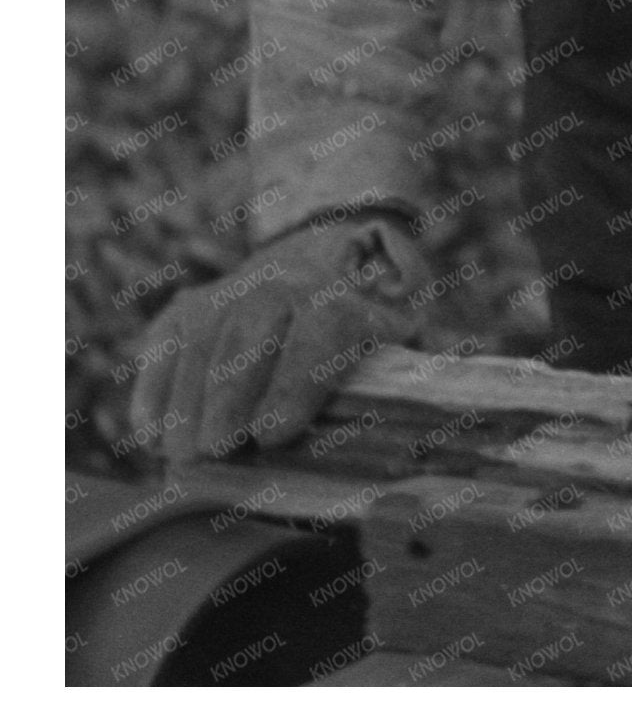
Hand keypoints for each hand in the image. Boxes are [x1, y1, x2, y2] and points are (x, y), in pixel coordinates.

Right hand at [128, 213, 429, 463]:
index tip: (272, 436)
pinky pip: (162, 348)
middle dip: (229, 400)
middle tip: (216, 454)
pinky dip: (153, 392)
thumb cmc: (361, 324)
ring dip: (186, 404)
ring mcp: (227, 294)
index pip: (320, 335)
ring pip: (200, 345)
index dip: (294, 386)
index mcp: (341, 297)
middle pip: (248, 340)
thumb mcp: (392, 340)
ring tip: (181, 457)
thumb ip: (389, 377)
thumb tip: (396, 438)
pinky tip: (152, 437)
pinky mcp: (185, 309)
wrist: (325, 256)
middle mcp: (281, 286)